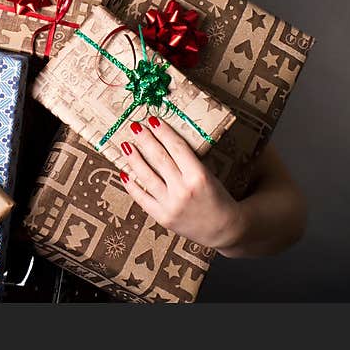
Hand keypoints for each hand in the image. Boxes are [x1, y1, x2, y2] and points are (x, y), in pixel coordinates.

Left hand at [118, 116, 244, 249]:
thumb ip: (190, 161)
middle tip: (135, 126)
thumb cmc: (218, 197)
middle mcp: (183, 190)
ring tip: (125, 145)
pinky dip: (132, 185)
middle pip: (159, 159)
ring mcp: (171, 205)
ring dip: (134, 159)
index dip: (164, 132)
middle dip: (146, 140)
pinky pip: (142, 198)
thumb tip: (167, 140)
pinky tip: (124, 173)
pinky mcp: (162, 217)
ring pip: (147, 176)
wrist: (225, 229)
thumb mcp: (210, 175)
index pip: (177, 148)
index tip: (153, 120)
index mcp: (199, 176)